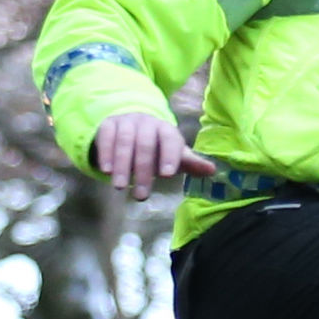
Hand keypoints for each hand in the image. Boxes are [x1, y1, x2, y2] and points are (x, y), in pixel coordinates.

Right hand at [92, 112, 216, 199]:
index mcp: (167, 130)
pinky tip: (105, 170)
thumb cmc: (159, 148)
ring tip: (120, 186)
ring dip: (122, 165)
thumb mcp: (175, 155)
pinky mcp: (108, 124)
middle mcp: (147, 123)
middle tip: (141, 196)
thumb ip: (191, 163)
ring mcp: (127, 122)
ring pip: (125, 142)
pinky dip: (105, 153)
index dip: (170, 156)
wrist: (133, 126)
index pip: (170, 140)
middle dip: (143, 171)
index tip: (167, 175)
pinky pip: (106, 136)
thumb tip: (212, 170)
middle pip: (146, 145)